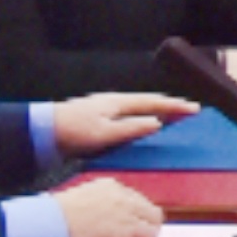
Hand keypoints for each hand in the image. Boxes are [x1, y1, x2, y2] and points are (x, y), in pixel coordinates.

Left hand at [45, 88, 191, 153]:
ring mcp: (104, 110)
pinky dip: (142, 119)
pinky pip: (128, 117)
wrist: (42, 131)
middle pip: (147, 102)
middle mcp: (113, 102)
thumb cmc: (72, 131)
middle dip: (169, 106)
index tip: (194, 109)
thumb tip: (157, 123)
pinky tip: (142, 127)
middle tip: (188, 111)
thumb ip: (131, 128)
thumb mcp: (105, 133)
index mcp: (117, 102)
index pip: (153, 103)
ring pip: (138, 109)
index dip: (175, 106)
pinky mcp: (97, 120)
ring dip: (156, 112)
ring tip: (172, 118)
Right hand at [51, 177, 167, 236]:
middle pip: (152, 214)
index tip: (133, 223)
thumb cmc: (55, 217)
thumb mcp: (81, 197)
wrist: (46, 229)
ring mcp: (127, 220)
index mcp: (111, 187)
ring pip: (152, 232)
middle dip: (146, 227)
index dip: (137, 215)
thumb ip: (102, 202)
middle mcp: (123, 201)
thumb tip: (114, 216)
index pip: (138, 200)